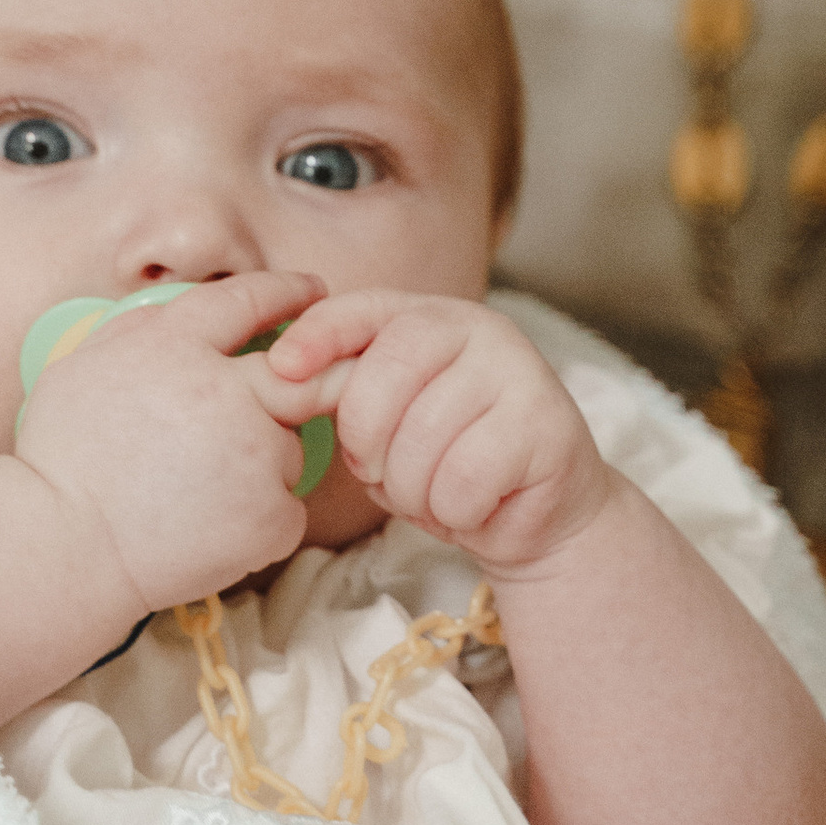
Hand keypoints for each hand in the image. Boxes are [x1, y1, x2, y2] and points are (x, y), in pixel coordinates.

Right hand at [18, 271, 322, 613]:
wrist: (62, 548)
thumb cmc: (60, 461)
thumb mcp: (79, 367)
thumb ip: (134, 331)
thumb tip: (173, 314)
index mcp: (174, 347)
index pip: (246, 300)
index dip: (284, 291)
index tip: (311, 290)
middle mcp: (223, 391)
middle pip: (297, 374)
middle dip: (311, 378)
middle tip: (308, 392)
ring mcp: (253, 455)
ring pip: (287, 448)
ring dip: (260, 464)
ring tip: (197, 493)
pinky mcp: (269, 516)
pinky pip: (286, 509)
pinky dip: (259, 521)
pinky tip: (208, 531)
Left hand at [269, 293, 611, 578]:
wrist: (534, 515)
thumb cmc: (445, 462)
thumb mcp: (387, 420)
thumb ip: (347, 389)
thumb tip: (282, 372)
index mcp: (430, 317)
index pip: (364, 309)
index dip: (318, 335)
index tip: (280, 368)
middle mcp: (479, 329)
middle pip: (385, 376)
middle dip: (364, 440)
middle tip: (376, 472)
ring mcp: (519, 371)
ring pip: (421, 438)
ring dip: (410, 488)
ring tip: (432, 492)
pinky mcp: (545, 425)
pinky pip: (463, 480)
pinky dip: (452, 510)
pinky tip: (473, 505)